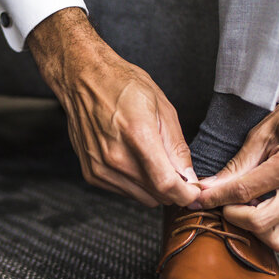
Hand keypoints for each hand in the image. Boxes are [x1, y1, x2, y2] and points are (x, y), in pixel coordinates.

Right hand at [27, 8, 199, 207]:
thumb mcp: (162, 107)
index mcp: (137, 135)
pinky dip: (135, 183)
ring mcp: (100, 167)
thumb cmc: (122, 86)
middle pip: (156, 195)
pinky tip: (133, 160)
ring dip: (153, 187)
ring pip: (141, 197)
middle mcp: (115, 156)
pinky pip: (124, 192)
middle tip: (176, 170)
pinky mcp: (92, 173)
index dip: (186, 194)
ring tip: (152, 160)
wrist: (83, 80)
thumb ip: (176, 147)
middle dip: (173, 189)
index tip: (194, 192)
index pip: (166, 184)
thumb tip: (189, 177)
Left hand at [195, 89, 278, 251]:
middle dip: (234, 216)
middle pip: (261, 224)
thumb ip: (237, 166)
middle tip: (227, 202)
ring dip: (258, 231)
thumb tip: (209, 187)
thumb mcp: (263, 133)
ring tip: (250, 209)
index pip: (243, 192)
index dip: (215, 198)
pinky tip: (270, 215)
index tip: (199, 200)